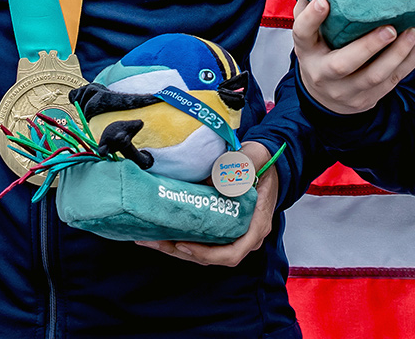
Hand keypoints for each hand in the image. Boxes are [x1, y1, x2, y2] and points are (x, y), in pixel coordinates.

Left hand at [137, 140, 278, 265]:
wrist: (265, 158)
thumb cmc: (262, 160)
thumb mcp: (252, 158)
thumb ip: (236, 167)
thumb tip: (210, 183)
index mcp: (256, 224)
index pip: (232, 253)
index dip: (207, 254)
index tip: (184, 244)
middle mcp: (245, 234)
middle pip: (211, 256)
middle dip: (180, 251)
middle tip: (154, 241)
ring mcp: (232, 232)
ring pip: (203, 250)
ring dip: (175, 247)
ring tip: (149, 238)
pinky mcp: (221, 226)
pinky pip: (201, 238)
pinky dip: (181, 235)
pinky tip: (160, 228)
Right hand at [290, 0, 414, 115]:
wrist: (325, 96)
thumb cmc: (321, 53)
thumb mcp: (311, 33)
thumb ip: (311, 8)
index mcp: (307, 50)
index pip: (303, 33)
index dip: (312, 18)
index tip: (324, 1)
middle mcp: (323, 74)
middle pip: (343, 64)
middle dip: (369, 46)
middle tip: (390, 28)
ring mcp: (346, 90)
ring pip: (374, 76)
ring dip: (397, 54)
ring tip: (413, 32)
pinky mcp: (367, 99)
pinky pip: (391, 82)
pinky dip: (408, 62)